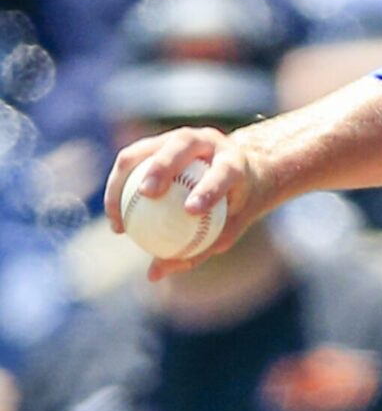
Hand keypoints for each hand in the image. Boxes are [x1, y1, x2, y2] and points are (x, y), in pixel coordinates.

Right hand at [105, 126, 272, 280]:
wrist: (239, 173)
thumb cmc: (232, 209)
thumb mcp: (225, 232)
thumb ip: (197, 250)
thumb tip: (154, 274)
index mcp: (235, 162)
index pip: (224, 172)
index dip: (208, 189)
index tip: (191, 211)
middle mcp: (210, 141)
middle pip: (182, 144)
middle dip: (162, 166)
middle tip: (146, 194)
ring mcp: (184, 136)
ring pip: (150, 147)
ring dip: (127, 176)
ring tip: (116, 212)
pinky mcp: (161, 140)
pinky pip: (134, 157)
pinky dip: (120, 180)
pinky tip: (114, 211)